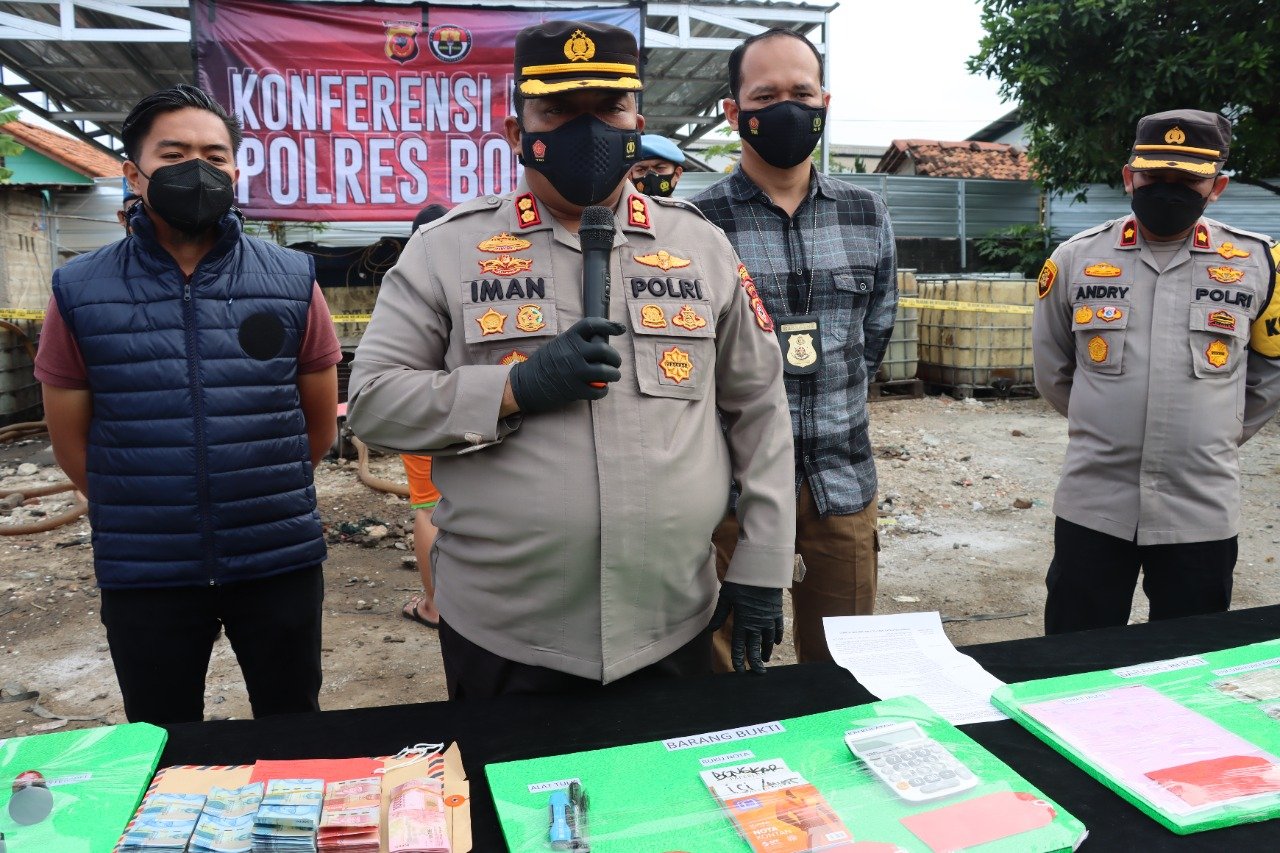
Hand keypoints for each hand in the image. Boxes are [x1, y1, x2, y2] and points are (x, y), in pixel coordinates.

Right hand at [507, 317, 625, 413]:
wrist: (526, 383)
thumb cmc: (543, 363)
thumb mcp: (558, 345)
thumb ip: (576, 343)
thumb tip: (598, 344)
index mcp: (569, 338)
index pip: (592, 325)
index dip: (609, 325)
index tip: (619, 329)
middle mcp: (573, 353)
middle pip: (605, 350)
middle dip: (615, 357)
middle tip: (615, 362)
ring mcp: (575, 372)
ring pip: (606, 372)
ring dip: (614, 374)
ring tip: (614, 375)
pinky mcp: (575, 390)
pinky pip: (598, 391)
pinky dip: (603, 391)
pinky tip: (602, 389)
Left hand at [708, 581, 784, 674]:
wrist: (763, 570)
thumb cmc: (742, 581)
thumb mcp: (726, 596)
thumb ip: (720, 614)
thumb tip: (711, 630)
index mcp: (742, 621)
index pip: (740, 645)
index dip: (739, 659)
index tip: (739, 670)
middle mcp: (757, 623)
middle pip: (756, 647)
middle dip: (756, 661)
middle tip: (758, 673)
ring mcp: (768, 618)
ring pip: (768, 640)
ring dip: (766, 650)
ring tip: (765, 659)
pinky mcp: (776, 611)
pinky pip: (778, 628)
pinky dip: (777, 636)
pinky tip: (776, 642)